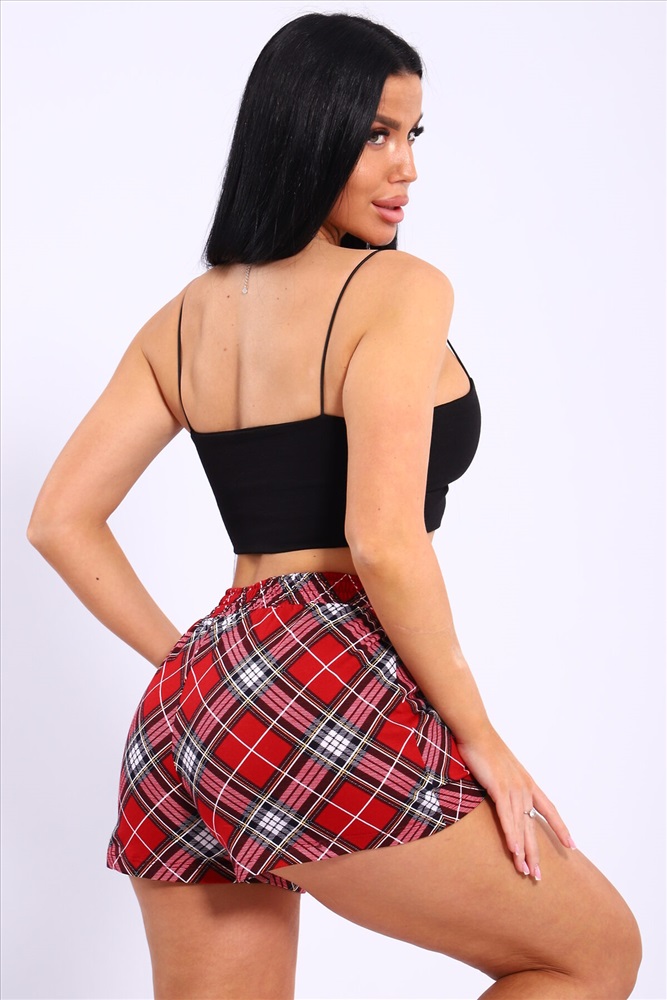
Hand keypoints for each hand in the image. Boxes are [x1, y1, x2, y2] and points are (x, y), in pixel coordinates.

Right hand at [456, 726, 574, 879]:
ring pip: (521, 826)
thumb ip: (505, 784)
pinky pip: (507, 817)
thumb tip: (502, 795)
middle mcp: (524, 788)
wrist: (475, 730)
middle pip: (533, 826)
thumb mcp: (500, 769)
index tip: (571, 845)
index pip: (549, 809)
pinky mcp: (499, 788)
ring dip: (523, 852)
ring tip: (526, 872)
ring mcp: (513, 788)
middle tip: (538, 876)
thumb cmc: (484, 748)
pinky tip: (515, 851)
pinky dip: (512, 836)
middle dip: (536, 853)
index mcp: (527, 783)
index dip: (560, 828)